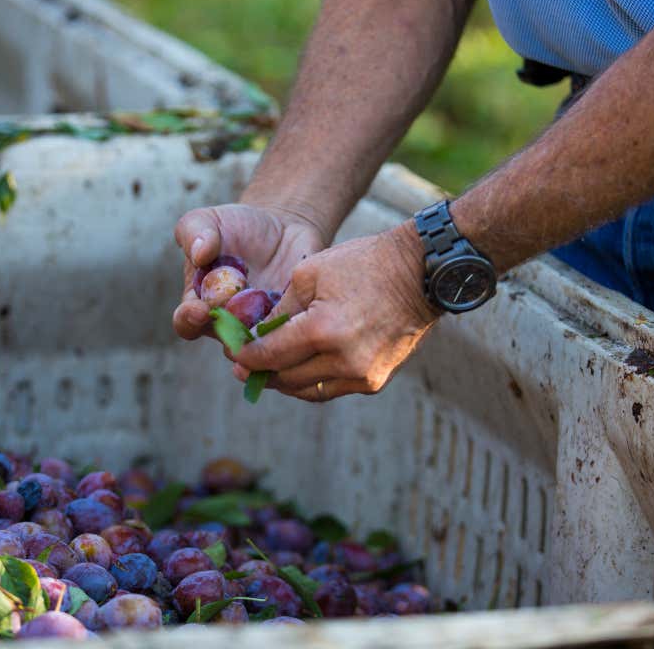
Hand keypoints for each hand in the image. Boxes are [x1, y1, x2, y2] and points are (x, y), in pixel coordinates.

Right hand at [172, 203, 325, 339]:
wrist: (280, 226)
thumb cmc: (236, 226)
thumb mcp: (209, 220)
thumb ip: (195, 231)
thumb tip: (199, 253)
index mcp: (200, 302)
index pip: (187, 323)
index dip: (190, 320)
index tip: (199, 309)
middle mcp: (229, 323)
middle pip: (226, 344)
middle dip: (232, 338)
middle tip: (240, 325)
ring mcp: (261, 326)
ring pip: (263, 350)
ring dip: (268, 343)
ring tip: (274, 324)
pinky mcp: (292, 323)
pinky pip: (295, 337)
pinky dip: (298, 332)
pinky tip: (305, 316)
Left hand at [231, 220, 438, 400]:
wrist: (420, 273)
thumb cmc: (364, 263)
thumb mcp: (310, 273)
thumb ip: (281, 308)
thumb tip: (260, 334)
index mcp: (323, 330)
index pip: (271, 354)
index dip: (247, 357)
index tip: (233, 356)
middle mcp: (343, 360)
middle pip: (287, 378)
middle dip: (263, 372)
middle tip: (245, 367)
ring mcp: (363, 375)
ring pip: (310, 390)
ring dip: (287, 382)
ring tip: (270, 370)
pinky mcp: (376, 381)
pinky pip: (334, 388)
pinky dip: (314, 381)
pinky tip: (302, 368)